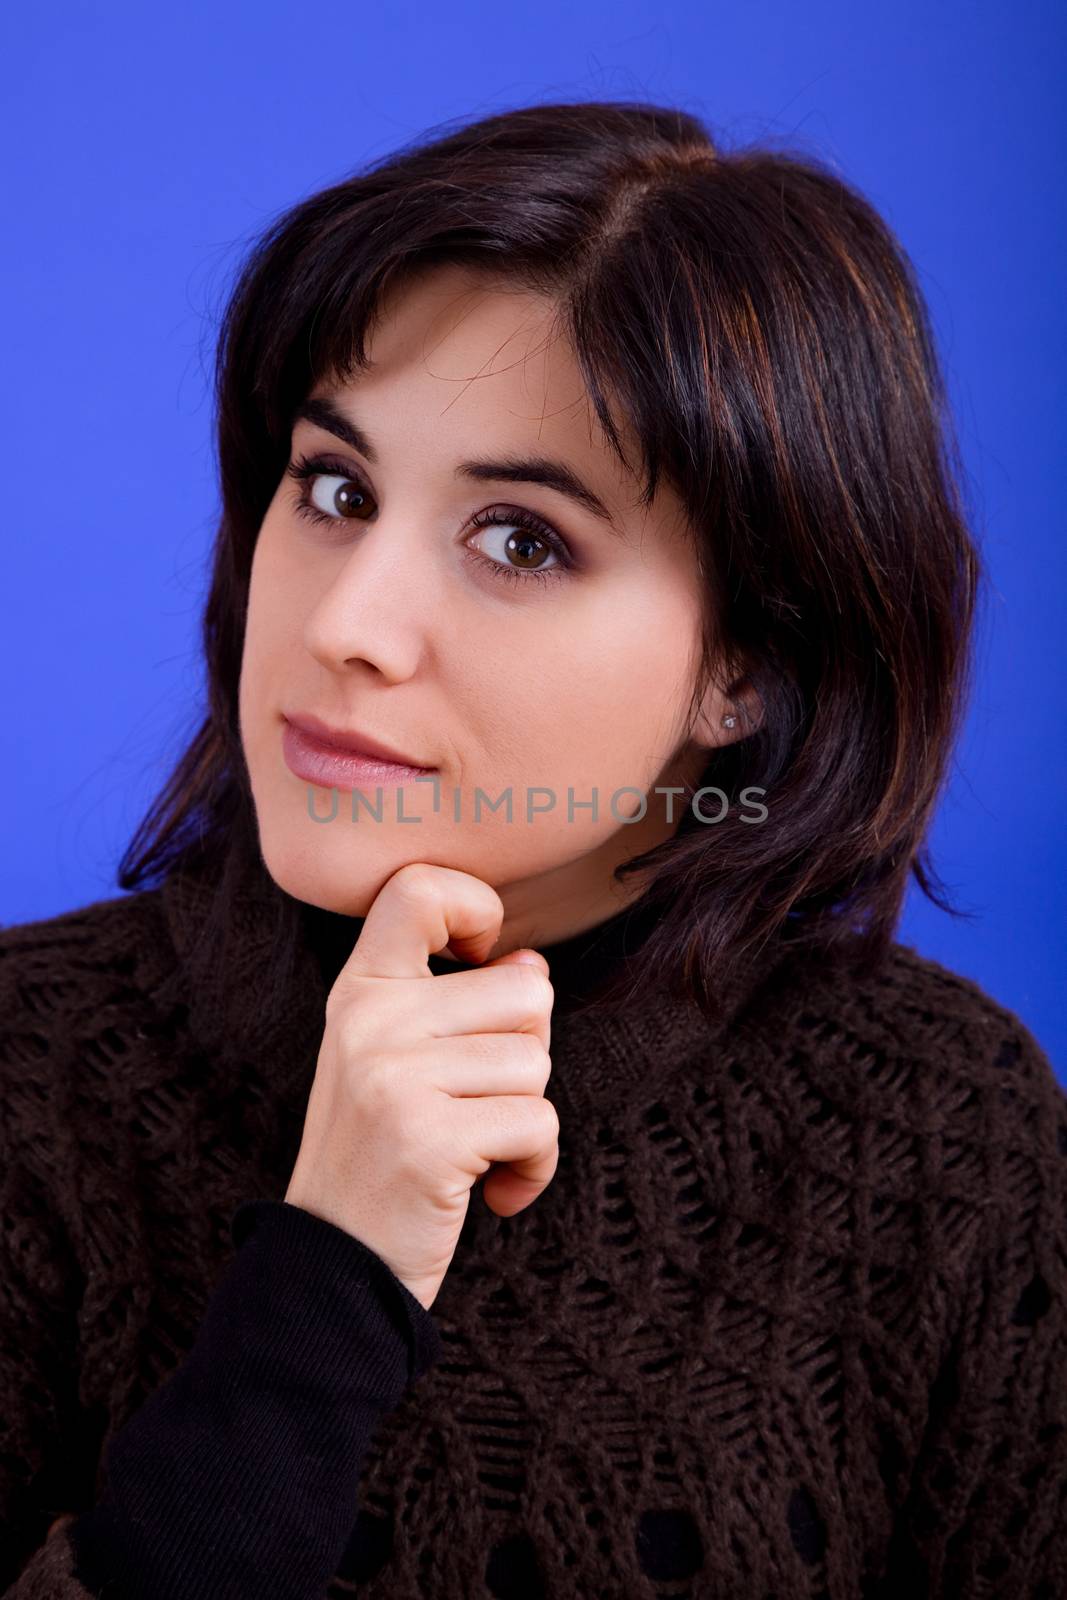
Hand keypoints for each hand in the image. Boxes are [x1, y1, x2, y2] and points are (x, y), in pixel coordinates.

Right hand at [283, 863, 557, 1310]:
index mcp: (360, 991)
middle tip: (476, 1104)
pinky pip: (539, 1123)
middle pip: (524, 993)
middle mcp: (370, 1021)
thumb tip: (532, 965)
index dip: (473, 906)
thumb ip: (461, 1005)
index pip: (418, 888)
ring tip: (475, 1151)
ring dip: (526, 1121)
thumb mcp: (398, 1063)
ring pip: (537, 1061)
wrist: (332, 1271)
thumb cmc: (381, 1159)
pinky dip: (534, 1167)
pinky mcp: (429, 1138)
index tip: (478, 959)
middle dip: (524, 1055)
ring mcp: (394, 1077)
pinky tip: (492, 1193)